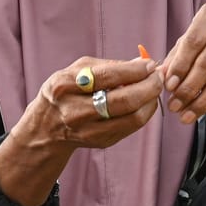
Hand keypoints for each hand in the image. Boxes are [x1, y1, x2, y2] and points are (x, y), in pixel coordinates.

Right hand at [25, 55, 166, 149]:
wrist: (47, 127)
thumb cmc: (65, 91)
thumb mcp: (77, 70)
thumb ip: (109, 66)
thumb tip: (144, 63)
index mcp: (65, 86)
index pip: (107, 77)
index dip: (134, 70)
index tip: (150, 64)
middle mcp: (75, 111)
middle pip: (123, 101)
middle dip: (149, 87)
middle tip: (158, 77)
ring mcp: (88, 131)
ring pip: (132, 118)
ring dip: (150, 101)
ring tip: (154, 89)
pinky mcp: (101, 142)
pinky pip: (131, 127)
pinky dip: (143, 112)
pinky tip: (144, 102)